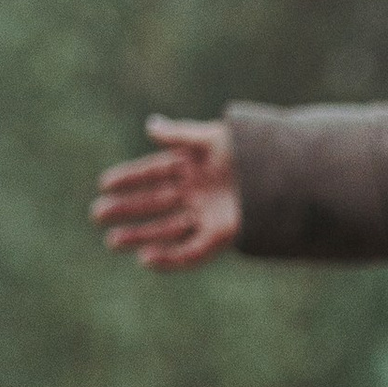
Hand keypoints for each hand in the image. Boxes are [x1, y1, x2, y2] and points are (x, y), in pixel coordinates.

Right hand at [89, 115, 240, 271]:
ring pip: (167, 228)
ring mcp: (208, 215)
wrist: (290, 177)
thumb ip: (181, 135)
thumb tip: (150, 126)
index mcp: (195, 165)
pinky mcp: (222, 237)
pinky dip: (170, 258)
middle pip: (155, 202)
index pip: (154, 172)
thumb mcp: (215, 139)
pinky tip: (146, 260)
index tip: (104, 183)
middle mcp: (198, 192)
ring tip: (112, 241)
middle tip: (97, 214)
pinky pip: (191, 252)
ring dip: (140, 235)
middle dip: (126, 209)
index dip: (130, 177)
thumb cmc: (255, 151)